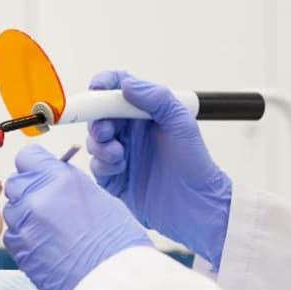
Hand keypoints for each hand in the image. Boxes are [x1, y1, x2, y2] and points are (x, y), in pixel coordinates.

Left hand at [1, 144, 149, 289]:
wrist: (110, 280)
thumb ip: (68, 182)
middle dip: (29, 189)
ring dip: (25, 215)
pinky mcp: (18, 250)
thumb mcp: (98, 196)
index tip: (41, 173)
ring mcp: (24, 225)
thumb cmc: (114, 242)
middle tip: (48, 204)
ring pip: (12, 210)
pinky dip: (24, 237)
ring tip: (51, 229)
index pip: (28, 157)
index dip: (36, 165)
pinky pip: (13, 234)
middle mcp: (35, 197)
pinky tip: (46, 245)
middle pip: (16, 182)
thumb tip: (55, 178)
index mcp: (58, 179)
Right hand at [86, 71, 233, 266]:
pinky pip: (96, 166)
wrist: (195, 205)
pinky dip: (102, 164)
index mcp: (147, 112)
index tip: (96, 88)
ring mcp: (122, 153)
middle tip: (106, 131)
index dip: (104, 84)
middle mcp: (132, 131)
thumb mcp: (181, 123)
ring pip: (94, 140)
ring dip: (99, 144)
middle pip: (100, 115)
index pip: (119, 89)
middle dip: (97, 120)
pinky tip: (119, 168)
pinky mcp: (115, 178)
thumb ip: (157, 99)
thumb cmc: (194, 162)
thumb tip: (126, 84)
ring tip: (118, 154)